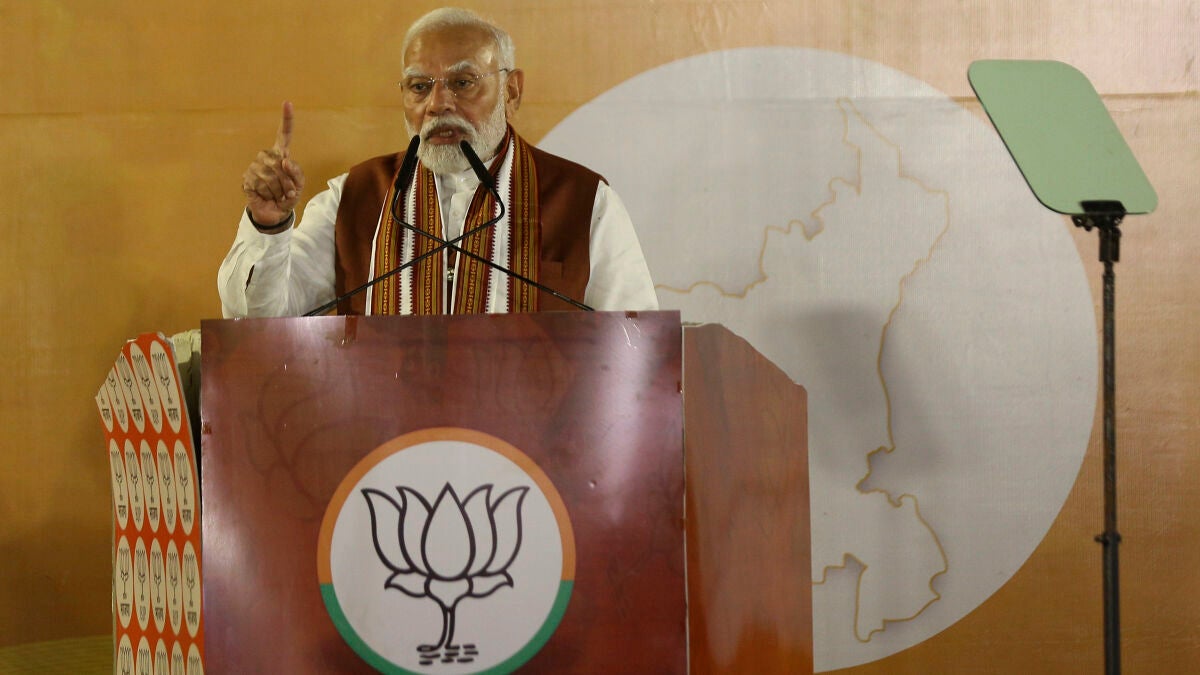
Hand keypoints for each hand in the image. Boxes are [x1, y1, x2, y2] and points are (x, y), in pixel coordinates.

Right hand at [242, 101, 305, 225]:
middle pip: (279, 162)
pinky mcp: (246, 178)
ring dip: (279, 190)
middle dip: (287, 181)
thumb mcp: (299, 185)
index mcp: (281, 154)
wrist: (275, 213)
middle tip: (288, 191)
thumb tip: (284, 159)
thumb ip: (296, 172)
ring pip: (270, 175)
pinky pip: (260, 184)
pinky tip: (267, 196)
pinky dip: (269, 194)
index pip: (284, 134)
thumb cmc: (288, 196)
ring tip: (279, 195)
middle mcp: (266, 157)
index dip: (286, 119)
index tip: (287, 103)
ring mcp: (254, 166)